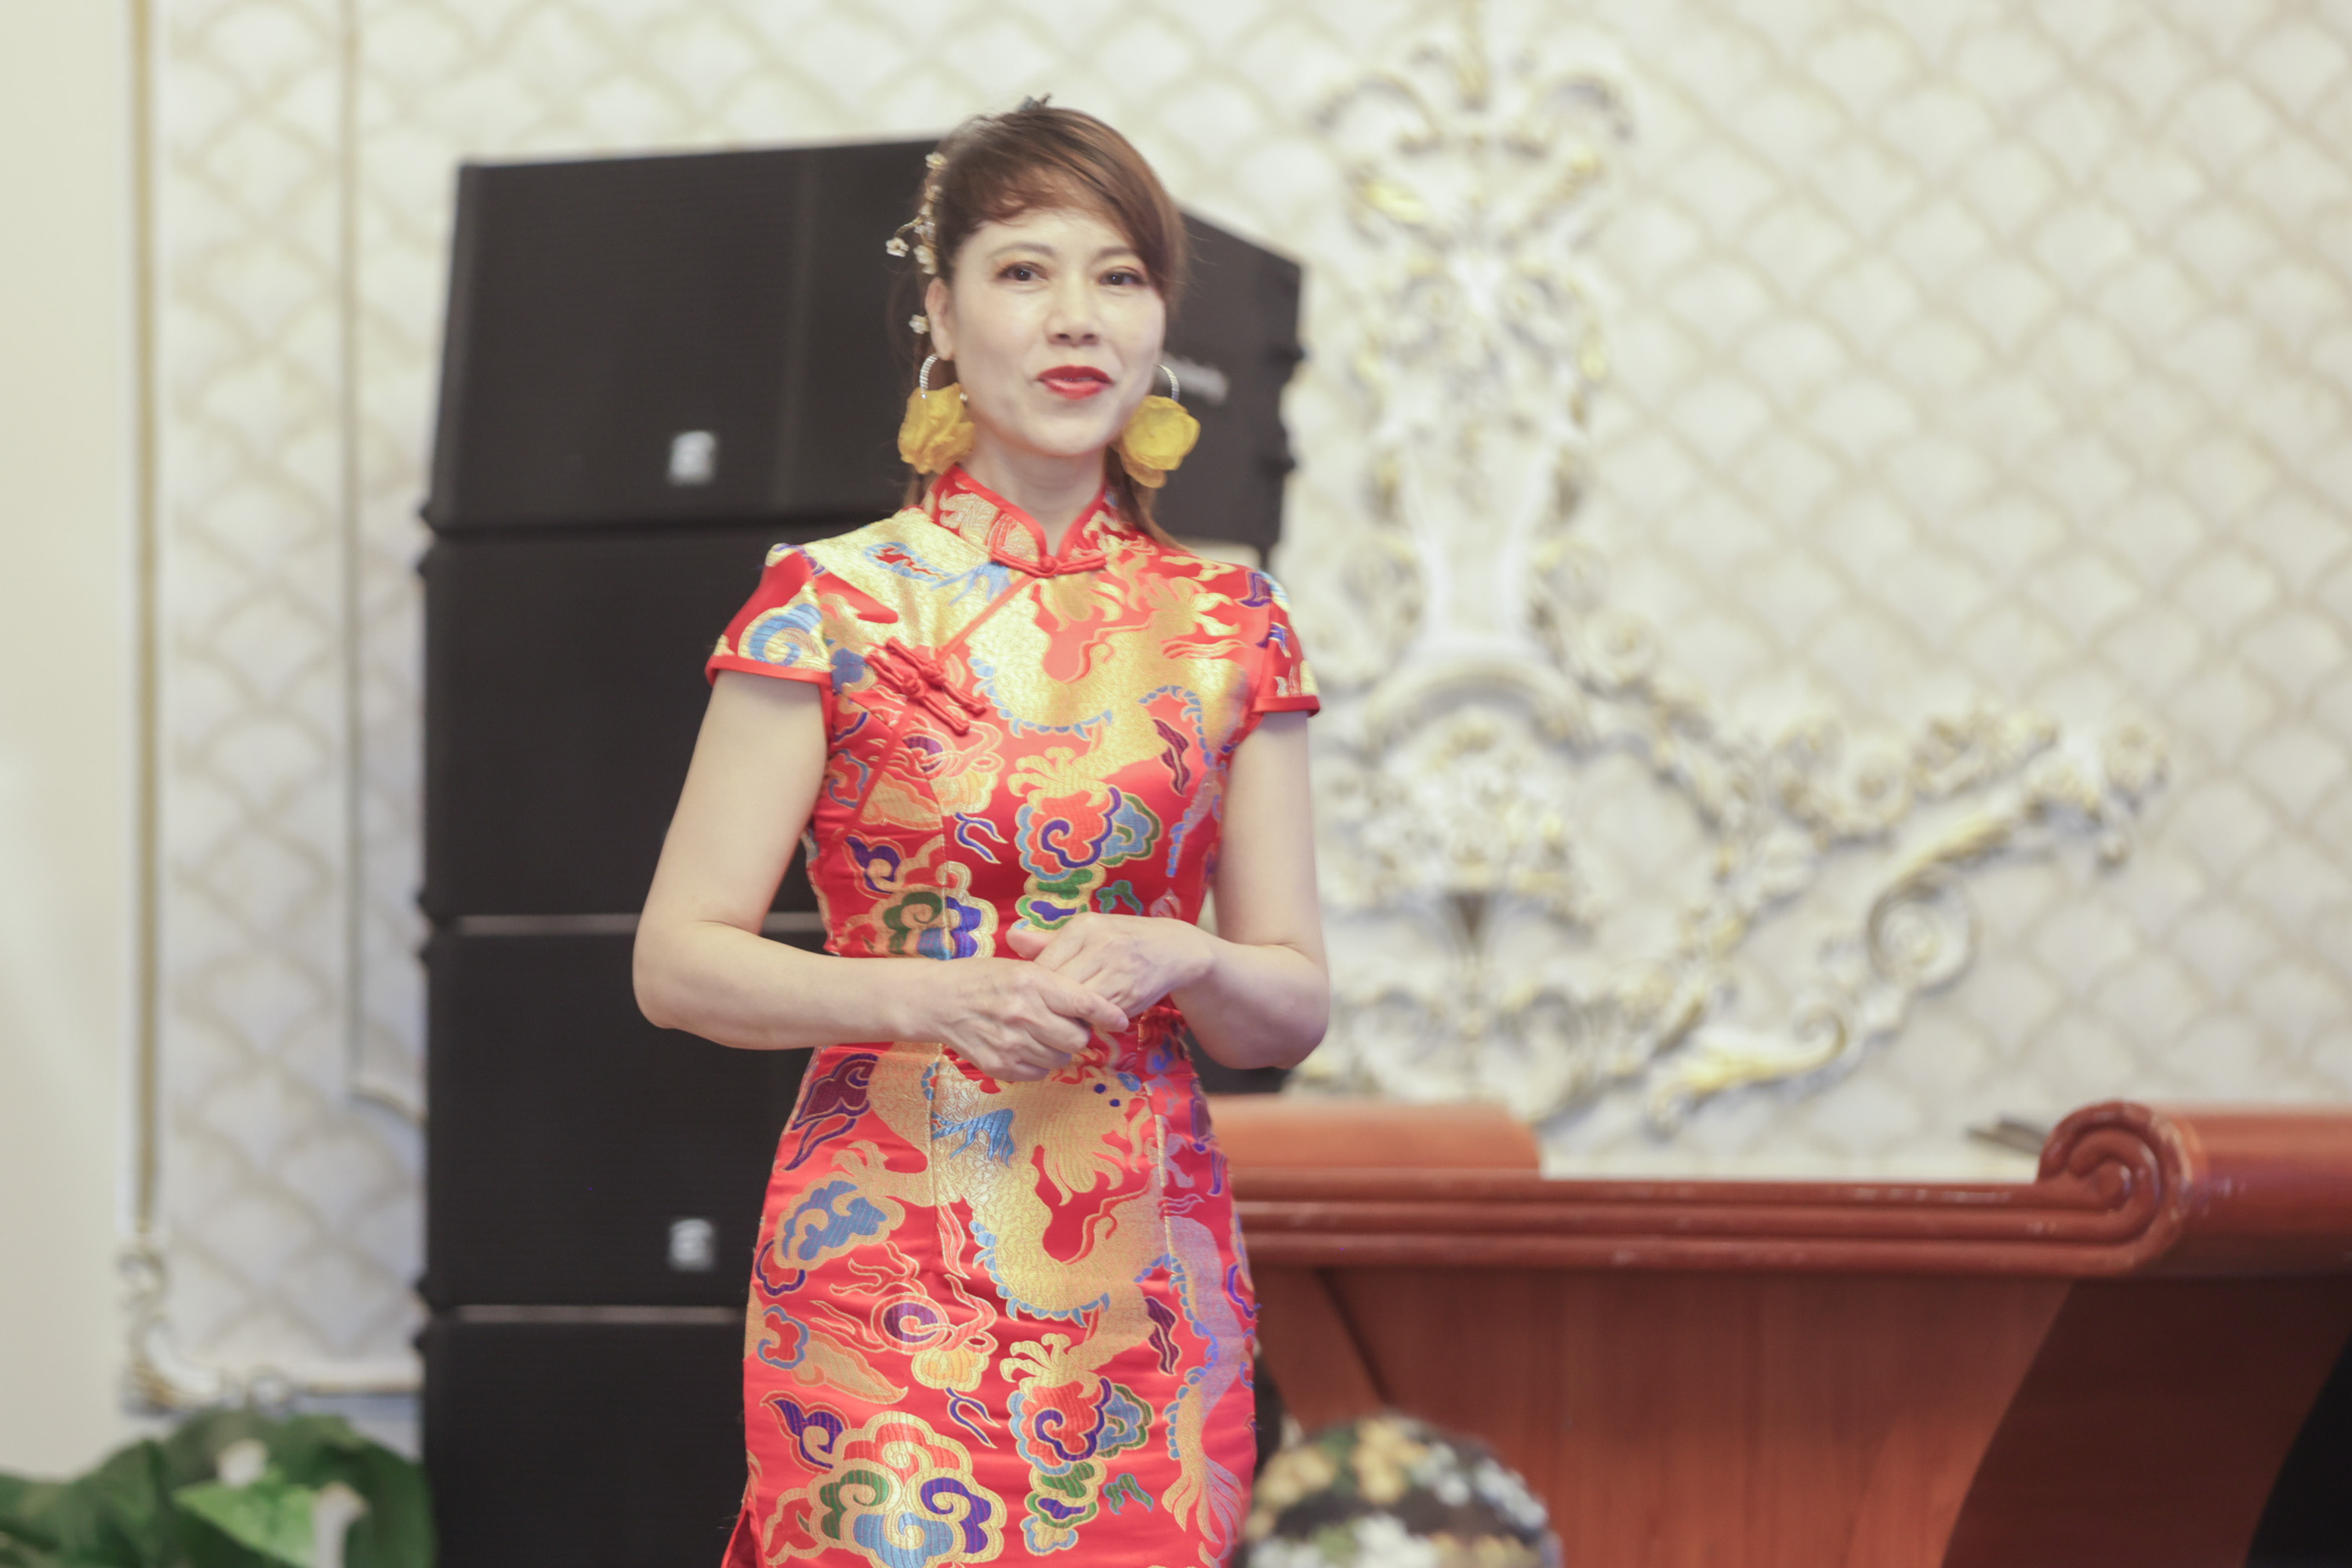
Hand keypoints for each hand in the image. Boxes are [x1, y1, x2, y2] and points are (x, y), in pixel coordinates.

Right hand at [908, 956, 1129, 1081]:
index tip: (1120, 1019)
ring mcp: (1011, 1043)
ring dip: (1059, 1048)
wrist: (938, 1002)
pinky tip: (1026, 1045)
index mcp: (1031, 982)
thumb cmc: (983, 979)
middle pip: (1077, 1038)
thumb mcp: (1021, 968)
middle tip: (1067, 1023)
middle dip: (1078, 1032)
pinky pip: (1040, 1072)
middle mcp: (1023, 1014)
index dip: (1107, 1013)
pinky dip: (1040, 1061)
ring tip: (1042, 1033)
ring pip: (1061, 1058)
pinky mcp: (1000, 1066)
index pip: (1083, 1002)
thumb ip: (1056, 985)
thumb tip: (1094, 1007)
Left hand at [1005, 914, 1214, 1020]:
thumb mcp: (1087, 933)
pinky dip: (1089, 1022)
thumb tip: (1010, 940)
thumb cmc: (1120, 940)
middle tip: (1042, 1014)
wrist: (1173, 950)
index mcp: (1084, 927)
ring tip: (1063, 1019)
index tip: (1033, 996)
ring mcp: (1118, 972)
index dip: (1035, 986)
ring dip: (1068, 1017)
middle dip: (1049, 1005)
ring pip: (1078, 1005)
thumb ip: (1048, 942)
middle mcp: (1101, 946)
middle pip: (1059, 987)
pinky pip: (1098, 1017)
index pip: (1045, 964)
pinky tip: (1087, 1020)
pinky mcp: (1130, 996)